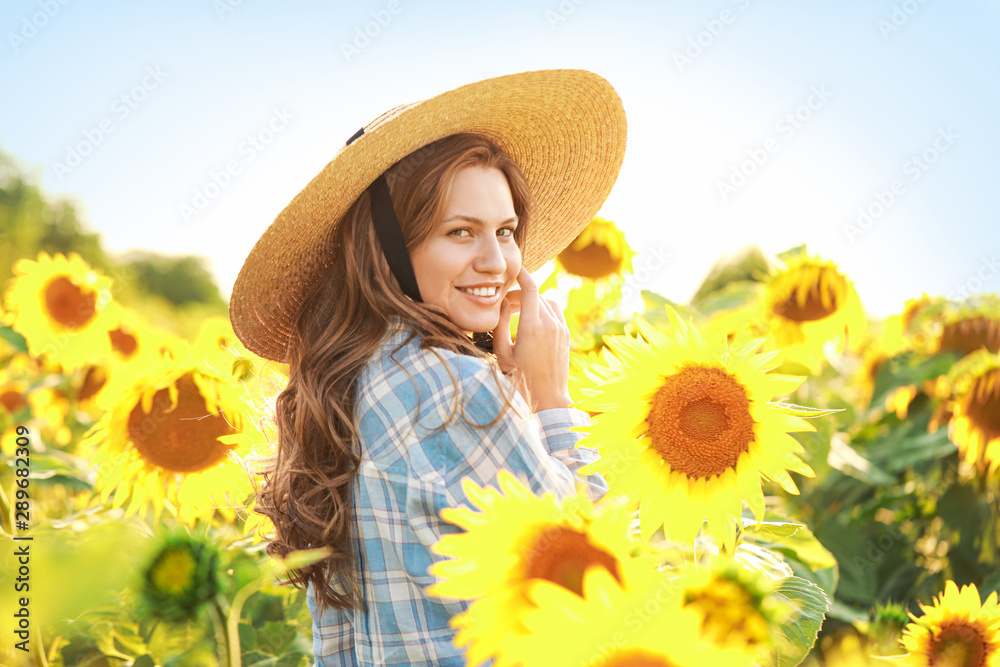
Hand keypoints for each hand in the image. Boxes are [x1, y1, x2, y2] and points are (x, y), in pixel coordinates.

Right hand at [492, 267, 571, 411]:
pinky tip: (532, 319)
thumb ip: (500, 324)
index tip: (514, 269)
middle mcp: (549, 325)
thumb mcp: (502, 352)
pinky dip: (543, 308)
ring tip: (517, 312)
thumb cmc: (519, 377)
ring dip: (532, 301)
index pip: (529, 289)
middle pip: (535, 294)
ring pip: (546, 301)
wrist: (547, 397)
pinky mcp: (566, 334)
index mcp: (532, 328)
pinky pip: (555, 310)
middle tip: (505, 304)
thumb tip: (501, 303)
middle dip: (520, 293)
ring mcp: (560, 329)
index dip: (522, 274)